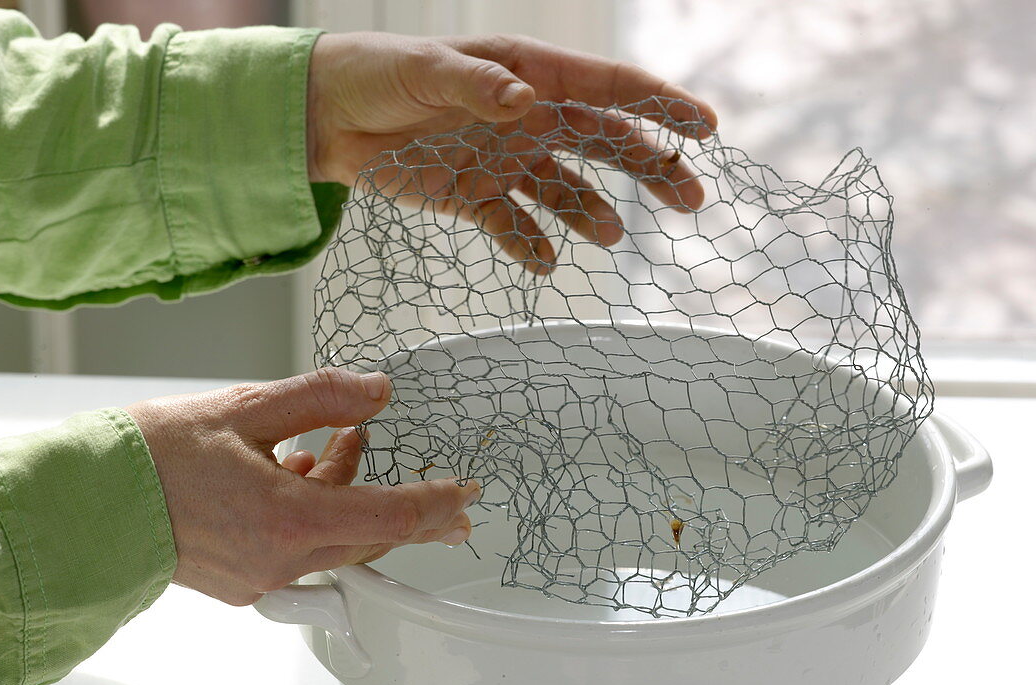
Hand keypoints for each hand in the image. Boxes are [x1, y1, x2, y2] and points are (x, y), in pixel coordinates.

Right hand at [126, 368, 477, 605]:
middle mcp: (282, 559)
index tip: (467, 494)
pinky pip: (301, 551)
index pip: (391, 518)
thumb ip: (321, 397)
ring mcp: (261, 577)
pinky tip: (300, 470)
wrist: (87, 503)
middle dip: (411, 510)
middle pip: (371, 537)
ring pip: (335, 540)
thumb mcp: (246, 408)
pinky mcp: (243, 582)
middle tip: (449, 494)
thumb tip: (378, 390)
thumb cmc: (156, 455)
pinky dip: (314, 512)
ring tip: (341, 444)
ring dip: (351, 496)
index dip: (436, 505)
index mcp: (290, 519)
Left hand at [306, 33, 718, 272]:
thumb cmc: (378, 73)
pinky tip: (542, 263)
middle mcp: (528, 119)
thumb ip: (475, 86)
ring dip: (591, 213)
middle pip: (606, 144)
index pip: (608, 88)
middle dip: (652, 167)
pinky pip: (515, 227)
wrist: (329, 117)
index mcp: (528, 75)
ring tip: (606, 235)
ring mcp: (506, 161)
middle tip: (690, 200)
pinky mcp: (476, 198)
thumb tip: (523, 101)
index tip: (706, 127)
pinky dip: (530, 247)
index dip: (661, 106)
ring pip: (567, 191)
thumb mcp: (424, 70)